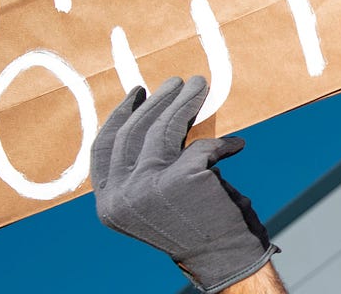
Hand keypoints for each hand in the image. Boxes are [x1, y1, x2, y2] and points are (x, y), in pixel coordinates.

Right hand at [91, 76, 277, 292]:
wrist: (223, 260)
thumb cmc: (192, 227)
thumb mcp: (153, 199)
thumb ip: (142, 168)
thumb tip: (151, 114)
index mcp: (108, 203)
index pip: (104, 148)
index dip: (119, 116)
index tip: (137, 93)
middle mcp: (121, 196)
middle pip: (134, 132)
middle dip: (158, 101)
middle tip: (176, 81)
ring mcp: (149, 186)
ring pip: (165, 129)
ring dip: (184, 102)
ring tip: (200, 85)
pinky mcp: (183, 177)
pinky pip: (204, 146)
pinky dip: (224, 144)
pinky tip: (236, 145)